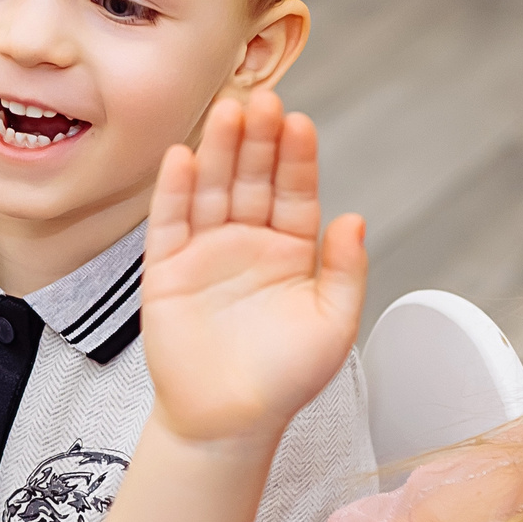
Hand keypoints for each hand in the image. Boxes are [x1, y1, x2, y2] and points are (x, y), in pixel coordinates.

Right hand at [142, 89, 364, 448]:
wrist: (228, 422)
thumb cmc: (284, 381)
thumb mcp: (332, 325)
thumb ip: (343, 269)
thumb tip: (355, 217)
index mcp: (291, 253)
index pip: (295, 192)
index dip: (297, 157)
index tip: (300, 122)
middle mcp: (248, 244)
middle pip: (252, 179)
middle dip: (258, 140)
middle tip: (263, 99)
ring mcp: (206, 253)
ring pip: (213, 190)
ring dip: (218, 150)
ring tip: (228, 111)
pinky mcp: (167, 270)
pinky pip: (170, 223)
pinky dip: (175, 190)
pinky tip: (184, 157)